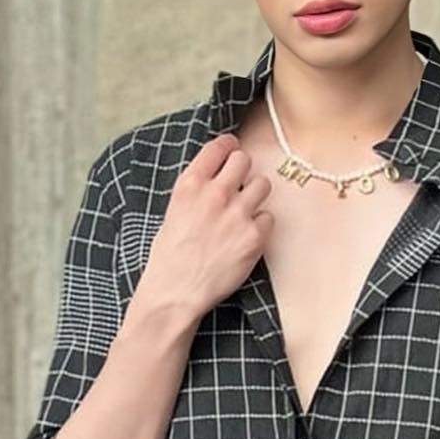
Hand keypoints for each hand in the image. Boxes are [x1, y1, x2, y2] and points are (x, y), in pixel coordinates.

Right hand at [138, 132, 273, 322]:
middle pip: (244, 160)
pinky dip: (262, 226)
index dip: (229, 146)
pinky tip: (247, 237)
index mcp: (190, 185)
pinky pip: (269, 218)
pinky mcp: (255, 236)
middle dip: (244, 170)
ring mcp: (237, 214)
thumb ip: (195, 192)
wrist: (176, 292)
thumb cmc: (169, 258)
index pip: (218, 147)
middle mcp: (215, 194)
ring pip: (263, 185)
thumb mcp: (173, 212)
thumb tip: (213, 180)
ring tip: (246, 212)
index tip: (232, 150)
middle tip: (240, 184)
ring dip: (256, 195)